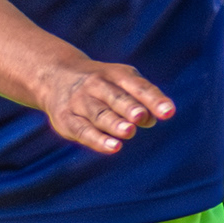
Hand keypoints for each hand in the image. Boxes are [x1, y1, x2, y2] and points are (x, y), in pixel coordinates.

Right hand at [38, 59, 175, 155]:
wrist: (55, 76)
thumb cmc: (101, 84)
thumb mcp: (121, 83)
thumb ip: (141, 100)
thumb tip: (152, 120)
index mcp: (115, 74)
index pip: (137, 86)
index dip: (153, 99)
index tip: (168, 112)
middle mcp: (96, 85)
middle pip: (115, 97)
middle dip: (129, 107)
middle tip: (141, 116)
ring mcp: (79, 101)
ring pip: (99, 114)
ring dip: (114, 123)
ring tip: (129, 132)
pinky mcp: (65, 118)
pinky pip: (83, 130)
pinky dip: (98, 139)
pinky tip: (114, 148)